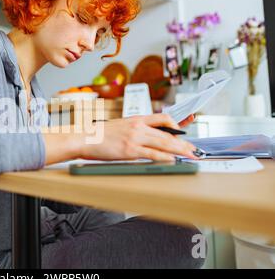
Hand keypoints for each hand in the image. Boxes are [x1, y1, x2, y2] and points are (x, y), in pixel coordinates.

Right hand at [78, 114, 197, 161]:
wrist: (84, 138)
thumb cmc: (99, 135)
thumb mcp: (119, 126)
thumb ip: (134, 129)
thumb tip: (147, 137)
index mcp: (136, 119)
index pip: (163, 118)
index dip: (178, 123)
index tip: (188, 126)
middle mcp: (137, 126)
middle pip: (167, 133)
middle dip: (183, 142)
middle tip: (193, 148)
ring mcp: (134, 138)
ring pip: (163, 143)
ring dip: (179, 150)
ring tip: (190, 155)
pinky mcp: (129, 150)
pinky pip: (152, 154)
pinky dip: (165, 158)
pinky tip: (172, 160)